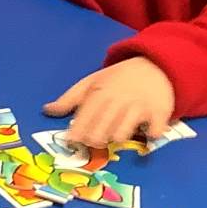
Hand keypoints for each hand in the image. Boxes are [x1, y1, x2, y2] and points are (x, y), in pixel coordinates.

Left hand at [43, 58, 176, 148]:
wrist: (155, 65)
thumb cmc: (118, 78)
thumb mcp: (92, 82)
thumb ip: (70, 98)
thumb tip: (47, 110)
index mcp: (99, 93)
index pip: (83, 120)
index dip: (75, 135)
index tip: (72, 142)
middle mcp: (118, 101)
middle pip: (99, 133)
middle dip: (93, 141)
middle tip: (94, 140)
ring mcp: (140, 107)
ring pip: (121, 135)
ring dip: (116, 139)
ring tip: (116, 135)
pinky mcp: (160, 113)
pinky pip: (153, 133)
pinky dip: (149, 137)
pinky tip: (145, 133)